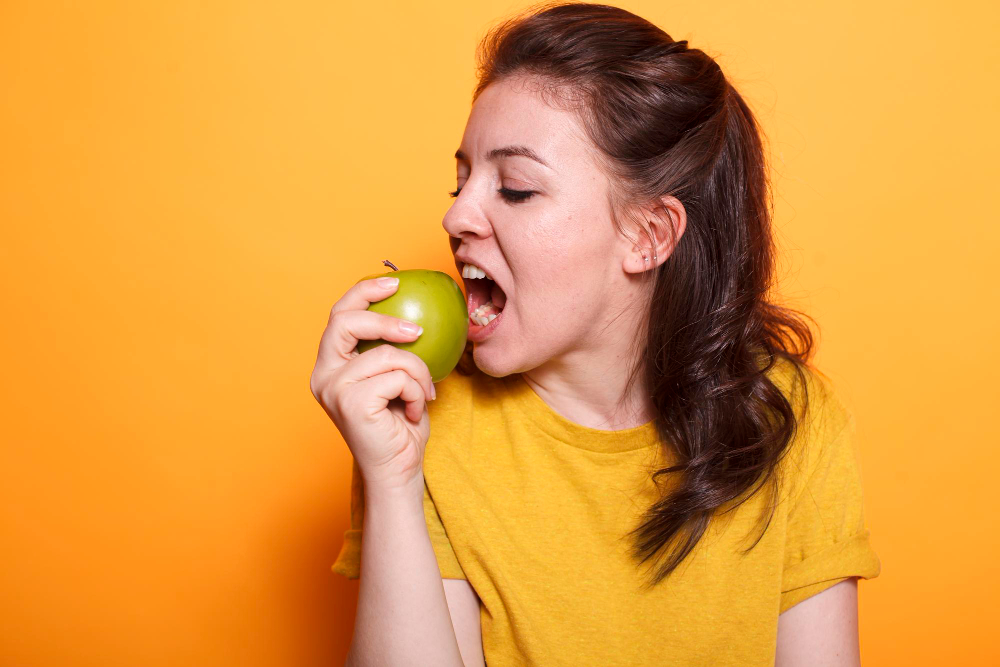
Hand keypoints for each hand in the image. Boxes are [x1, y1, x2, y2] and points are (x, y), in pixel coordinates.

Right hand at [310, 277, 435, 489]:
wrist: (398, 468)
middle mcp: (324, 375)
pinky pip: (399, 376)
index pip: (339, 315)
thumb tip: (416, 307)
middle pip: (347, 322)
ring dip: (419, 373)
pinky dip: (418, 391)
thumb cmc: (401, 424)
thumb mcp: (396, 377)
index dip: (363, 292)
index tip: (394, 282)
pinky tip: (416, 410)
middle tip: (417, 331)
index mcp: (330, 366)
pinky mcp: (351, 402)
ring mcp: (334, 388)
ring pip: (389, 354)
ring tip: (424, 394)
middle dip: (386, 320)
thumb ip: (392, 348)